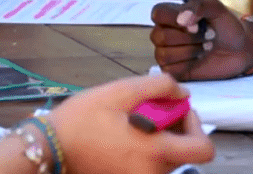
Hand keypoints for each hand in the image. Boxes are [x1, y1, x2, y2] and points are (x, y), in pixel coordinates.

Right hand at [49, 74, 214, 173]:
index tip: (176, 109)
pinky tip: (126, 135)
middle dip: (175, 127)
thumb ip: (159, 87)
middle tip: (151, 109)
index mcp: (155, 153)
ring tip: (134, 120)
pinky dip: (147, 150)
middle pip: (184, 153)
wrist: (49, 148)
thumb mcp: (120, 91)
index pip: (203, 149)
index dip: (196, 125)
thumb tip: (183, 94)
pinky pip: (150, 166)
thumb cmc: (82, 119)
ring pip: (167, 159)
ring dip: (161, 138)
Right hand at [150, 0, 252, 80]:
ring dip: (190, 51)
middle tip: (207, 36)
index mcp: (172, 15)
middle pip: (159, 36)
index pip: (157, 14)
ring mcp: (168, 53)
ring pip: (164, 54)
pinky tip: (199, 60)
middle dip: (188, 38)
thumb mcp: (216, 8)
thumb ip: (198, 6)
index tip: (196, 24)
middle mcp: (165, 33)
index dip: (174, 20)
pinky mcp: (175, 71)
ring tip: (205, 48)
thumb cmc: (227, 26)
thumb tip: (181, 19)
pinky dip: (188, 65)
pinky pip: (170, 70)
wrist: (242, 49)